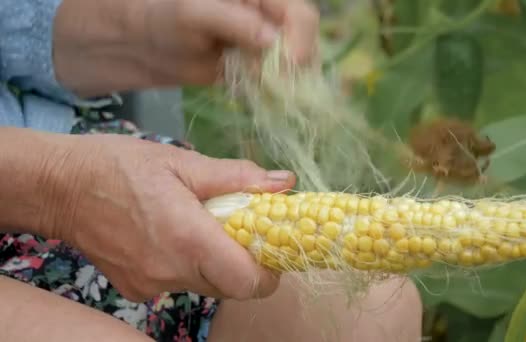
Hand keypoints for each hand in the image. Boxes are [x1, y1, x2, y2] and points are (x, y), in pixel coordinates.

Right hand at [39, 133, 295, 301]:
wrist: (58, 186)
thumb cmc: (119, 166)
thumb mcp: (183, 162)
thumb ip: (238, 176)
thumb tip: (285, 182)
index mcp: (189, 238)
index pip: (249, 282)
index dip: (269, 270)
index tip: (271, 245)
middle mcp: (171, 271)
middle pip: (231, 287)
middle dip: (246, 264)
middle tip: (241, 230)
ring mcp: (151, 285)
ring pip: (206, 286)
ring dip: (216, 264)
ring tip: (203, 227)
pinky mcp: (135, 289)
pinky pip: (178, 284)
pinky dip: (187, 266)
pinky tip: (170, 237)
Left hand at [53, 0, 319, 96]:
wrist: (145, 42)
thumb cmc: (165, 15)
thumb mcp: (195, 12)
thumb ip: (234, 22)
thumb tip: (272, 41)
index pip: (300, 14)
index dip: (301, 39)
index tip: (290, 65)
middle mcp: (270, 17)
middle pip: (304, 42)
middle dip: (298, 66)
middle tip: (281, 87)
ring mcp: (266, 45)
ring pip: (295, 66)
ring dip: (288, 84)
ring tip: (267, 93)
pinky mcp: (257, 68)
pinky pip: (276, 83)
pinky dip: (273, 94)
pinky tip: (258, 97)